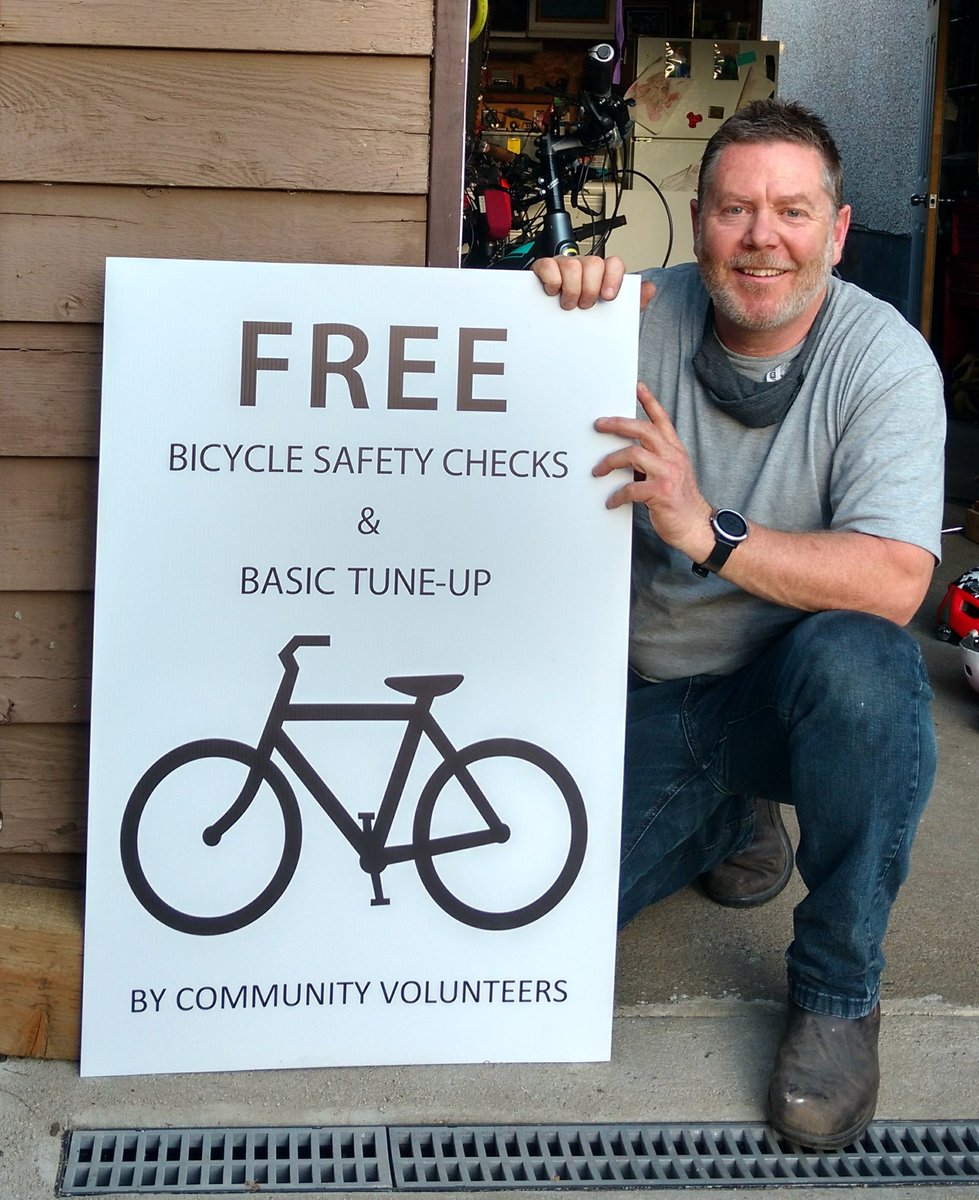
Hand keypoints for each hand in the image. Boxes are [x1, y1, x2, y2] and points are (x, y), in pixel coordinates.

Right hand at [532, 254, 653, 310]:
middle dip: (590, 288)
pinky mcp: (544, 269)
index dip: (613, 278)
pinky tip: (554, 294)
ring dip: (571, 289)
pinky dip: (552, 282)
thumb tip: (649, 289)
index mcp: (602, 274)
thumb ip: (631, 302)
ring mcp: (564, 265)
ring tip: (569, 304)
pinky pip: (548, 266)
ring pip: (572, 265)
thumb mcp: (609, 313)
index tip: (608, 297)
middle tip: (585, 305)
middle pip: (593, 263)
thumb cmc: (583, 313)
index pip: (614, 263)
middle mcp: (584, 267)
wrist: (556, 326)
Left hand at [593, 382, 712, 560]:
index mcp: (675, 451)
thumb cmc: (679, 502)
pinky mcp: (661, 493)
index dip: (649, 402)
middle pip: (643, 429)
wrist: (697, 526)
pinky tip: (611, 501)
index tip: (636, 387)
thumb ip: (654, 460)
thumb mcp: (672, 474)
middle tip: (598, 425)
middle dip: (618, 424)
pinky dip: (617, 495)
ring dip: (610, 461)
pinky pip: (631, 488)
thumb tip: (626, 455)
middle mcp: (673, 457)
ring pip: (633, 454)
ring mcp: (668, 474)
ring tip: (597, 471)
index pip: (662, 420)